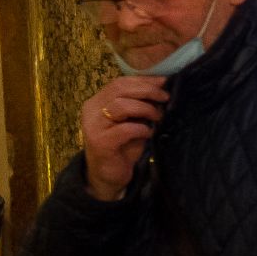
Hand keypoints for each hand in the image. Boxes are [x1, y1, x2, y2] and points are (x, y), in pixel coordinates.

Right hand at [80, 78, 168, 200]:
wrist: (108, 174)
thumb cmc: (123, 146)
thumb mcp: (132, 121)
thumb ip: (139, 105)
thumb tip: (162, 89)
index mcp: (97, 102)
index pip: (119, 82)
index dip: (143, 80)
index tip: (164, 82)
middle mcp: (91, 111)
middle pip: (120, 89)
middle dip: (147, 91)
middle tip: (165, 98)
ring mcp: (93, 126)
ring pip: (121, 106)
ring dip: (145, 109)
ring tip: (158, 116)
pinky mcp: (100, 142)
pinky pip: (125, 129)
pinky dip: (142, 128)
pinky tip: (149, 132)